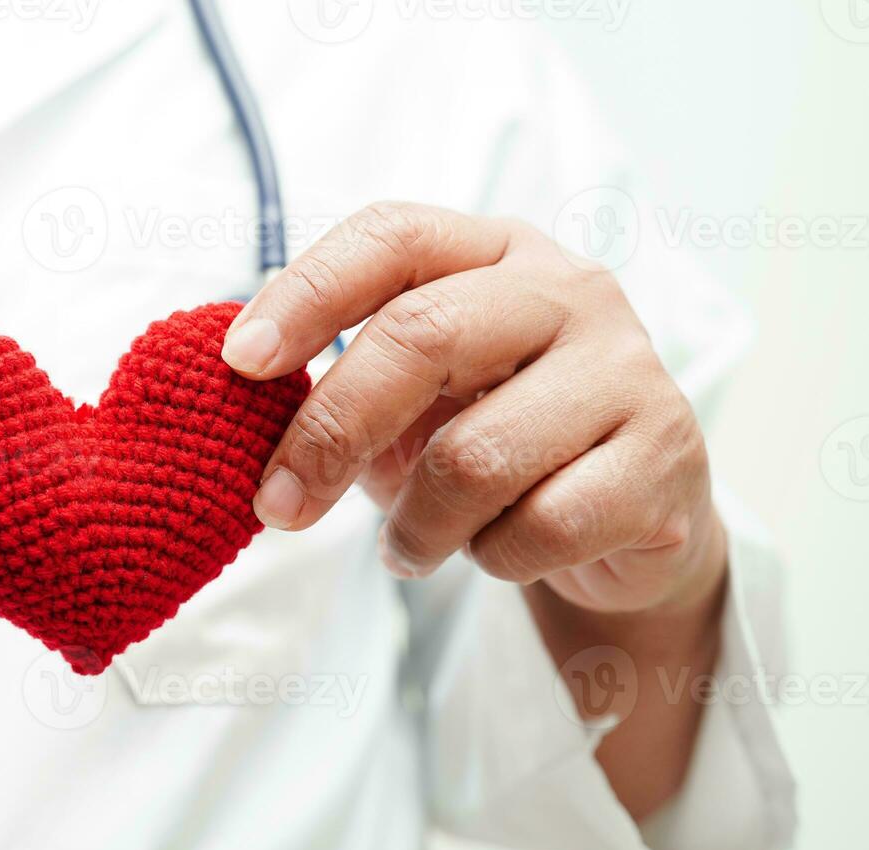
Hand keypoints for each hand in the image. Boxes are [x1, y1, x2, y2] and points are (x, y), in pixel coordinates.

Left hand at [223, 202, 726, 615]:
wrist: (632, 513)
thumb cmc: (497, 441)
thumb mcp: (416, 400)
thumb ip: (347, 386)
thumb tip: (247, 411)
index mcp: (494, 253)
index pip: (391, 237)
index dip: (305, 293)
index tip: (240, 363)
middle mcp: (568, 290)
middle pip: (420, 335)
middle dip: (329, 432)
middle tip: (281, 506)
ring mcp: (626, 367)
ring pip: (472, 456)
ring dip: (417, 525)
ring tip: (411, 546)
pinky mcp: (665, 455)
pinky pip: (539, 527)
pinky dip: (492, 558)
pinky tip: (495, 550)